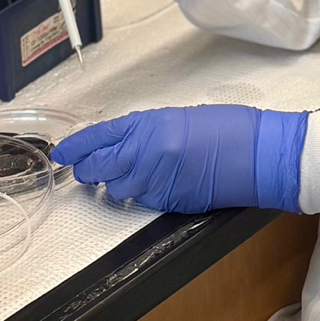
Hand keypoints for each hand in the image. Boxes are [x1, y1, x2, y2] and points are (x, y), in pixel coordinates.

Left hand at [51, 106, 309, 213]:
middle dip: (88, 170)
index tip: (61, 153)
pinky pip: (142, 200)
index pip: (99, 137)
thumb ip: (148, 131)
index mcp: (149, 125)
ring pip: (116, 190)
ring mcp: (156, 181)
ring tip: (130, 176)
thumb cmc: (228, 128)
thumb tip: (124, 143)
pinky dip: (141, 194)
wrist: (258, 154)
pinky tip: (155, 184)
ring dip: (115, 185)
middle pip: (98, 168)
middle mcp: (147, 154)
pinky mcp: (168, 203)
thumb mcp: (180, 118)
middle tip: (87, 169)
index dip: (76, 147)